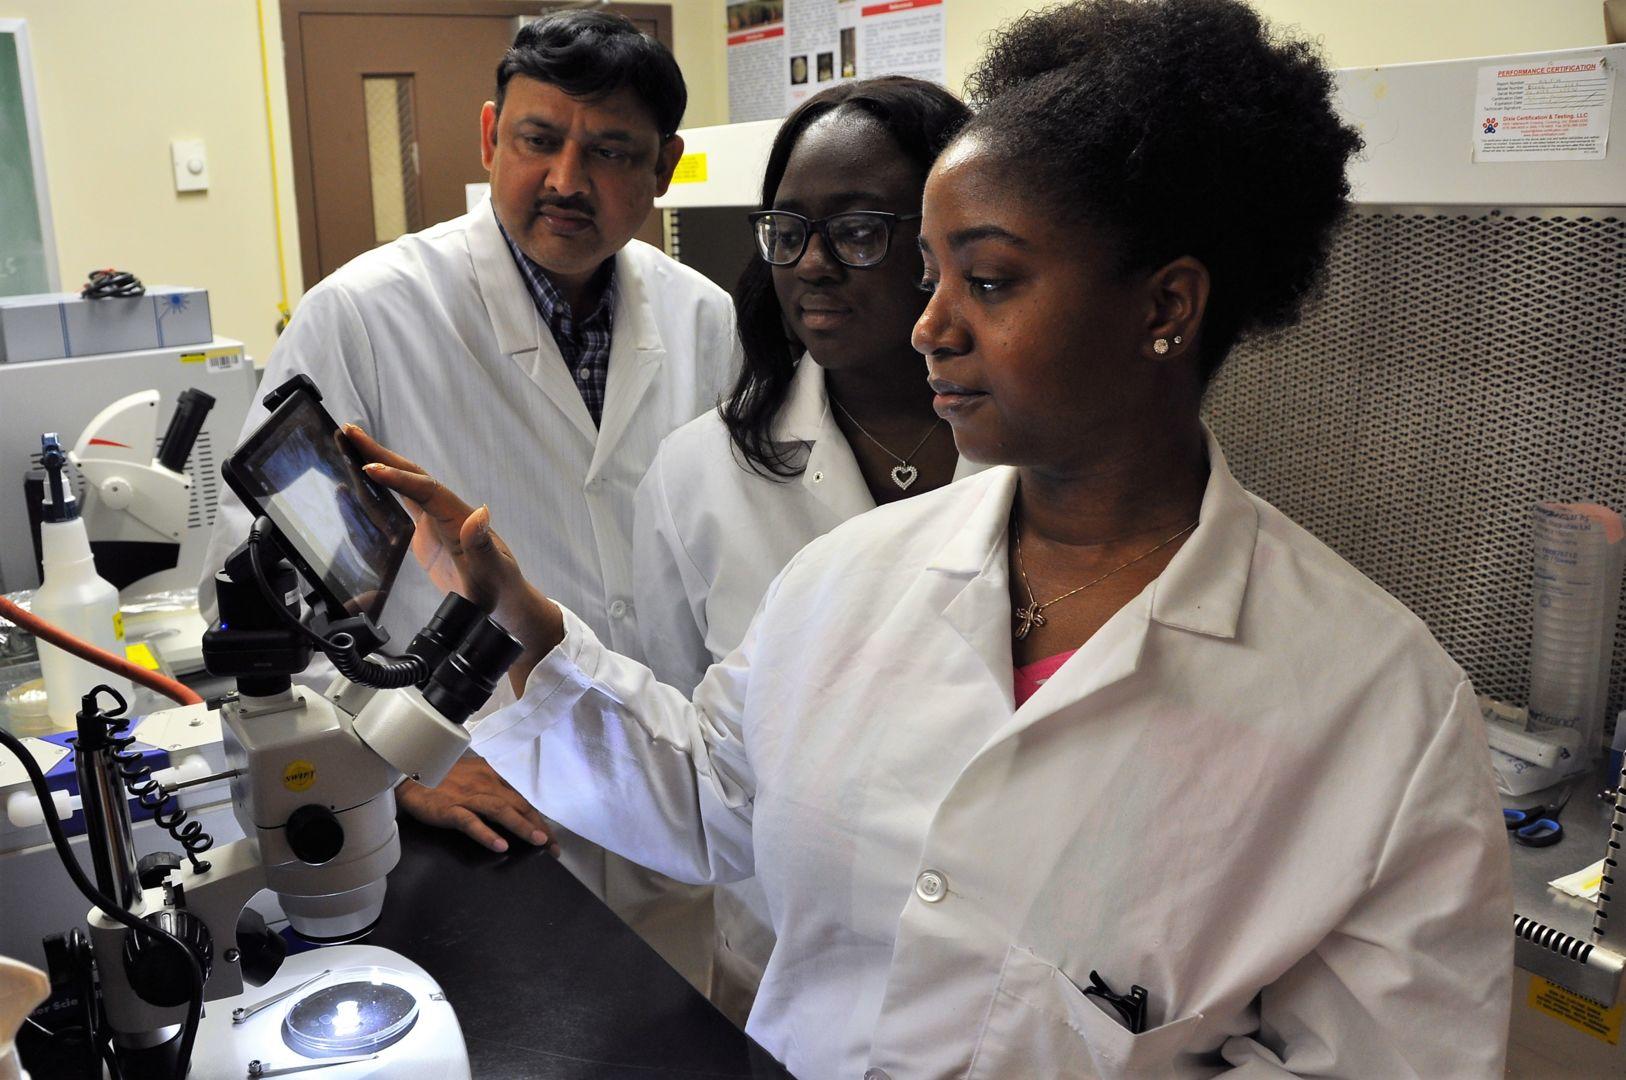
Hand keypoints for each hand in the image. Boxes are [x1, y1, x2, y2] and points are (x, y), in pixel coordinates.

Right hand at [345, 425, 518, 611]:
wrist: (501, 600)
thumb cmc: (497, 588)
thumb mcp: (491, 571)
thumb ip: (482, 546)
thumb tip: (481, 513)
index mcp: (459, 517)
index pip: (426, 489)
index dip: (399, 478)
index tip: (371, 468)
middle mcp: (447, 511)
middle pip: (412, 474)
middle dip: (381, 453)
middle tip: (350, 432)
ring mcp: (436, 519)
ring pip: (404, 484)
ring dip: (379, 464)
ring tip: (349, 443)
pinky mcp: (426, 532)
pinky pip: (401, 503)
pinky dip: (380, 490)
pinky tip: (359, 482)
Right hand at [396, 755, 558, 854]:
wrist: (406, 774)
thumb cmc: (438, 777)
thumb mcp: (470, 776)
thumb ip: (490, 787)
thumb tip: (511, 804)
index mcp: (490, 775)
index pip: (521, 798)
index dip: (538, 817)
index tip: (550, 836)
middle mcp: (484, 783)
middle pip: (518, 804)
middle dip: (539, 826)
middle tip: (553, 846)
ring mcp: (467, 796)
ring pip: (501, 811)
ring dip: (522, 826)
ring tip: (539, 841)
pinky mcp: (449, 808)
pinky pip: (471, 822)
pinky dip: (486, 834)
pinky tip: (500, 845)